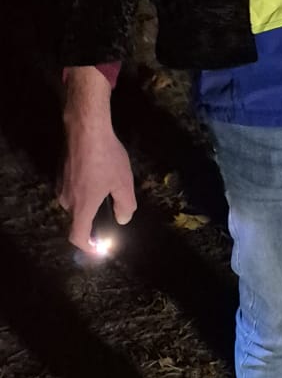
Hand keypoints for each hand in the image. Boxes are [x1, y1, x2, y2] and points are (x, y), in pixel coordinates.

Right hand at [60, 66, 136, 252]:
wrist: (86, 129)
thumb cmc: (106, 158)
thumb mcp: (123, 183)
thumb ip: (125, 205)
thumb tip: (122, 219)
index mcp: (81, 207)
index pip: (77, 236)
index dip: (88, 247)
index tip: (99, 248)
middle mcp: (66, 200)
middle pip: (79, 216)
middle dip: (94, 215)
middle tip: (113, 203)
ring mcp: (60, 184)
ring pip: (77, 200)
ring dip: (90, 198)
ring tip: (108, 181)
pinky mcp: (60, 171)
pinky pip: (73, 186)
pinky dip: (85, 185)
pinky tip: (98, 169)